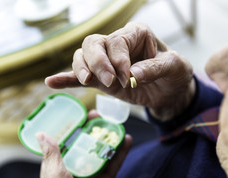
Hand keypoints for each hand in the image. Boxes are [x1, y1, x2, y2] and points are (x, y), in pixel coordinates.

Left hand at [36, 110, 132, 177]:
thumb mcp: (55, 176)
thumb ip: (52, 155)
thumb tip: (42, 134)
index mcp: (58, 167)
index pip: (65, 142)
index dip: (71, 128)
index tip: (78, 114)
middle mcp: (75, 168)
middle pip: (84, 143)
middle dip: (91, 129)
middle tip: (98, 115)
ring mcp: (92, 173)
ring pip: (100, 151)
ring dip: (107, 137)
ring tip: (114, 123)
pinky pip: (114, 163)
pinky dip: (121, 151)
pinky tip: (127, 139)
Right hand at [45, 22, 194, 120]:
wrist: (171, 93)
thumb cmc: (175, 74)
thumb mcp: (175, 67)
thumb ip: (155, 68)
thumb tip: (133, 75)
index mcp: (136, 34)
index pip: (117, 40)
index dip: (118, 59)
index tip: (128, 77)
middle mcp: (118, 44)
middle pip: (94, 43)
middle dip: (97, 62)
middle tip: (111, 81)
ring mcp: (107, 62)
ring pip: (83, 56)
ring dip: (82, 69)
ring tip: (89, 81)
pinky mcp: (102, 79)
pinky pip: (80, 77)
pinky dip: (66, 78)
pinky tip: (52, 82)